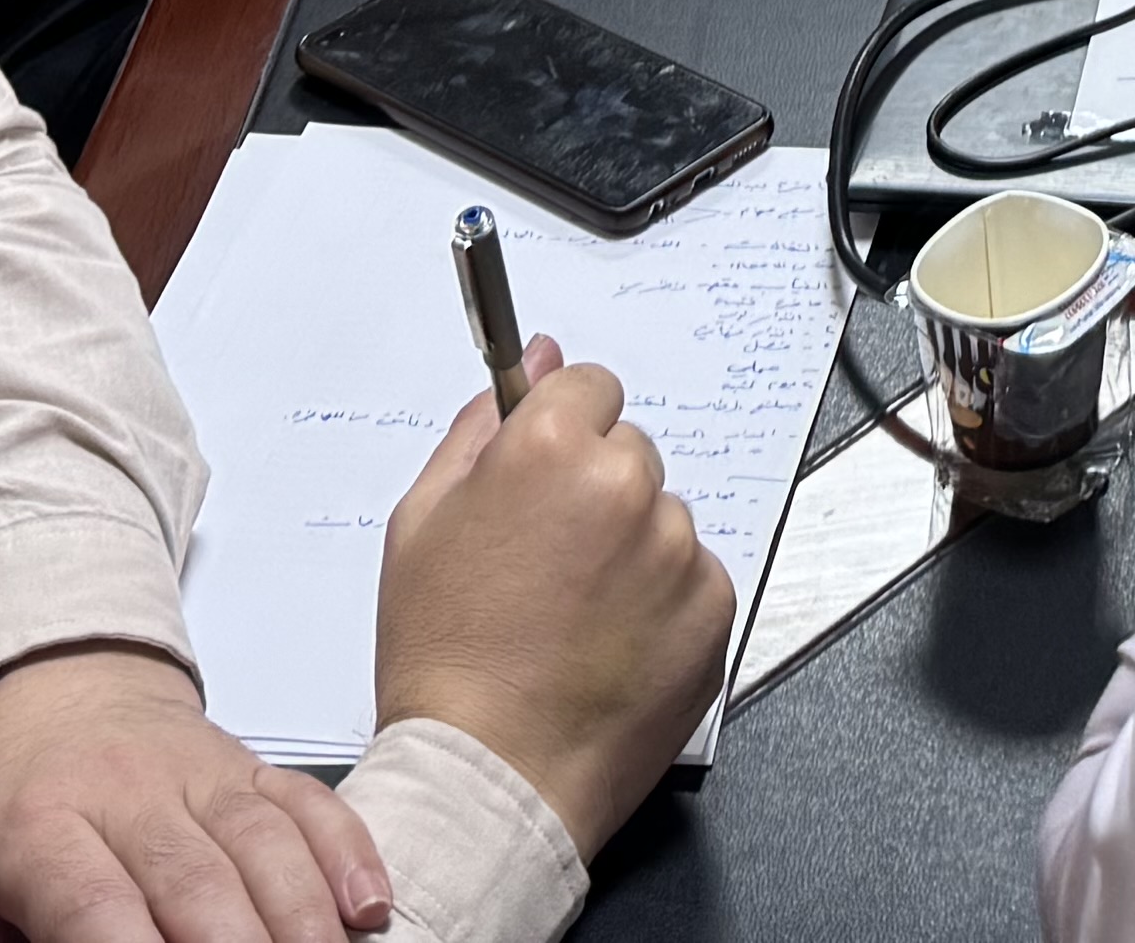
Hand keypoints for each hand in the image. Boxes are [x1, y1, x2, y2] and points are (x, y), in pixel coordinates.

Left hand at [0, 640, 388, 942]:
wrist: (55, 682)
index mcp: (37, 834)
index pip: (94, 911)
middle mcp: (126, 796)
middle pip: (197, 885)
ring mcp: (200, 773)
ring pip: (264, 845)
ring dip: (301, 921)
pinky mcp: (252, 764)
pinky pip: (310, 804)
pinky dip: (347, 855)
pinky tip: (368, 910)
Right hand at [372, 357, 735, 863]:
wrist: (489, 775)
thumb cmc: (445, 659)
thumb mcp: (421, 524)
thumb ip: (480, 427)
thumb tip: (536, 359)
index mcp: (553, 448)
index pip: (589, 388)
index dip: (560, 437)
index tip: (543, 481)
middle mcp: (626, 486)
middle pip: (628, 454)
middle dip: (595, 493)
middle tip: (546, 566)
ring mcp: (676, 550)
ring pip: (661, 519)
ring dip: (631, 551)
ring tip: (573, 618)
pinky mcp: (713, 609)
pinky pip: (693, 578)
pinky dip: (663, 605)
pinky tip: (609, 646)